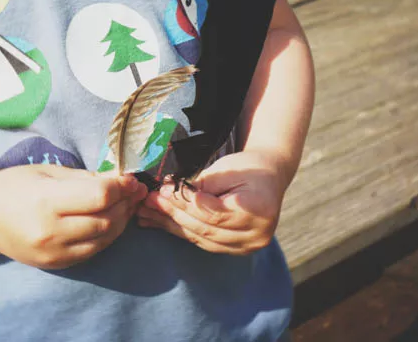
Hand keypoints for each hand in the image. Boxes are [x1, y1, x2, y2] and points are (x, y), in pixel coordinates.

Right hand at [0, 165, 146, 268]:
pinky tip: (110, 220)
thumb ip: (85, 178)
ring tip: (126, 204)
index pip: (100, 196)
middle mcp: (50, 231)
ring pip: (105, 238)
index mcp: (46, 201)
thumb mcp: (48, 172)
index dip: (121, 187)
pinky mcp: (56, 264)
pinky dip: (107, 235)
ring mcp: (53, 252)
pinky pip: (93, 250)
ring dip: (121, 220)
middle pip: (107, 219)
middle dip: (126, 203)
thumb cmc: (14, 186)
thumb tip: (120, 180)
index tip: (130, 178)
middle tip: (134, 190)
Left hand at [136, 151, 289, 254]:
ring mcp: (249, 246)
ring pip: (202, 238)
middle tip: (148, 202)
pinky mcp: (239, 250)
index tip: (161, 191)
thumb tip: (167, 193)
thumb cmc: (248, 167)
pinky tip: (163, 224)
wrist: (269, 178)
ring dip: (172, 225)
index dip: (182, 202)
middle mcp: (256, 234)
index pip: (210, 211)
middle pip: (204, 228)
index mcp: (256, 210)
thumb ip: (199, 185)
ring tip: (147, 214)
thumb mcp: (225, 169)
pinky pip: (205, 243)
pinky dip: (183, 232)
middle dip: (172, 214)